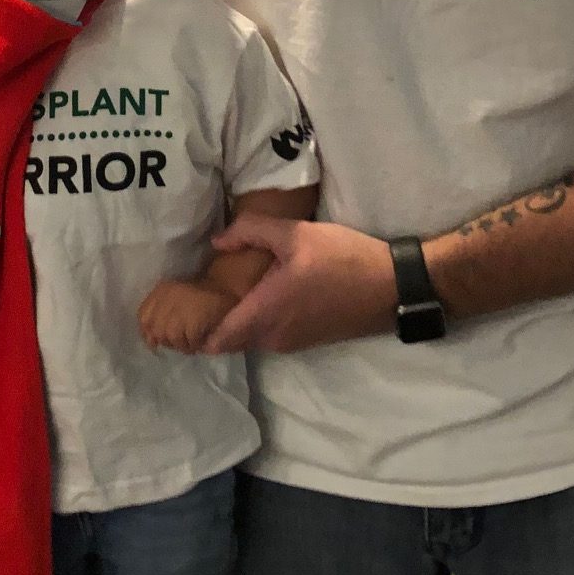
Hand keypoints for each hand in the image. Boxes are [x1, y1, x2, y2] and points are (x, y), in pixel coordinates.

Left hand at [138, 277, 238, 353]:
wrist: (230, 289)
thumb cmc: (202, 299)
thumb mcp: (176, 302)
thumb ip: (160, 318)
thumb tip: (150, 342)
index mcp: (162, 290)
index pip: (143, 316)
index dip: (148, 332)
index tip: (157, 341)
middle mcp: (168, 296)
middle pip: (157, 331)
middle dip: (169, 341)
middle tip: (183, 340)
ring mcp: (181, 306)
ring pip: (171, 338)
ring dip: (184, 345)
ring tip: (194, 341)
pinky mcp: (194, 318)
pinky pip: (188, 341)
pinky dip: (196, 344)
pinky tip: (203, 339)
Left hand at [197, 218, 395, 354]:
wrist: (393, 286)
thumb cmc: (343, 259)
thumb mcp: (297, 234)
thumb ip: (251, 231)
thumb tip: (217, 242)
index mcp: (265, 313)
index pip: (217, 340)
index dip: (194, 333)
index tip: (180, 316)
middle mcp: (274, 336)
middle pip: (231, 341)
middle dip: (211, 327)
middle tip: (198, 300)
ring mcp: (293, 342)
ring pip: (251, 339)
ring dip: (236, 324)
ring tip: (224, 295)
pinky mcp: (308, 340)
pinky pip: (271, 336)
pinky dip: (257, 323)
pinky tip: (259, 297)